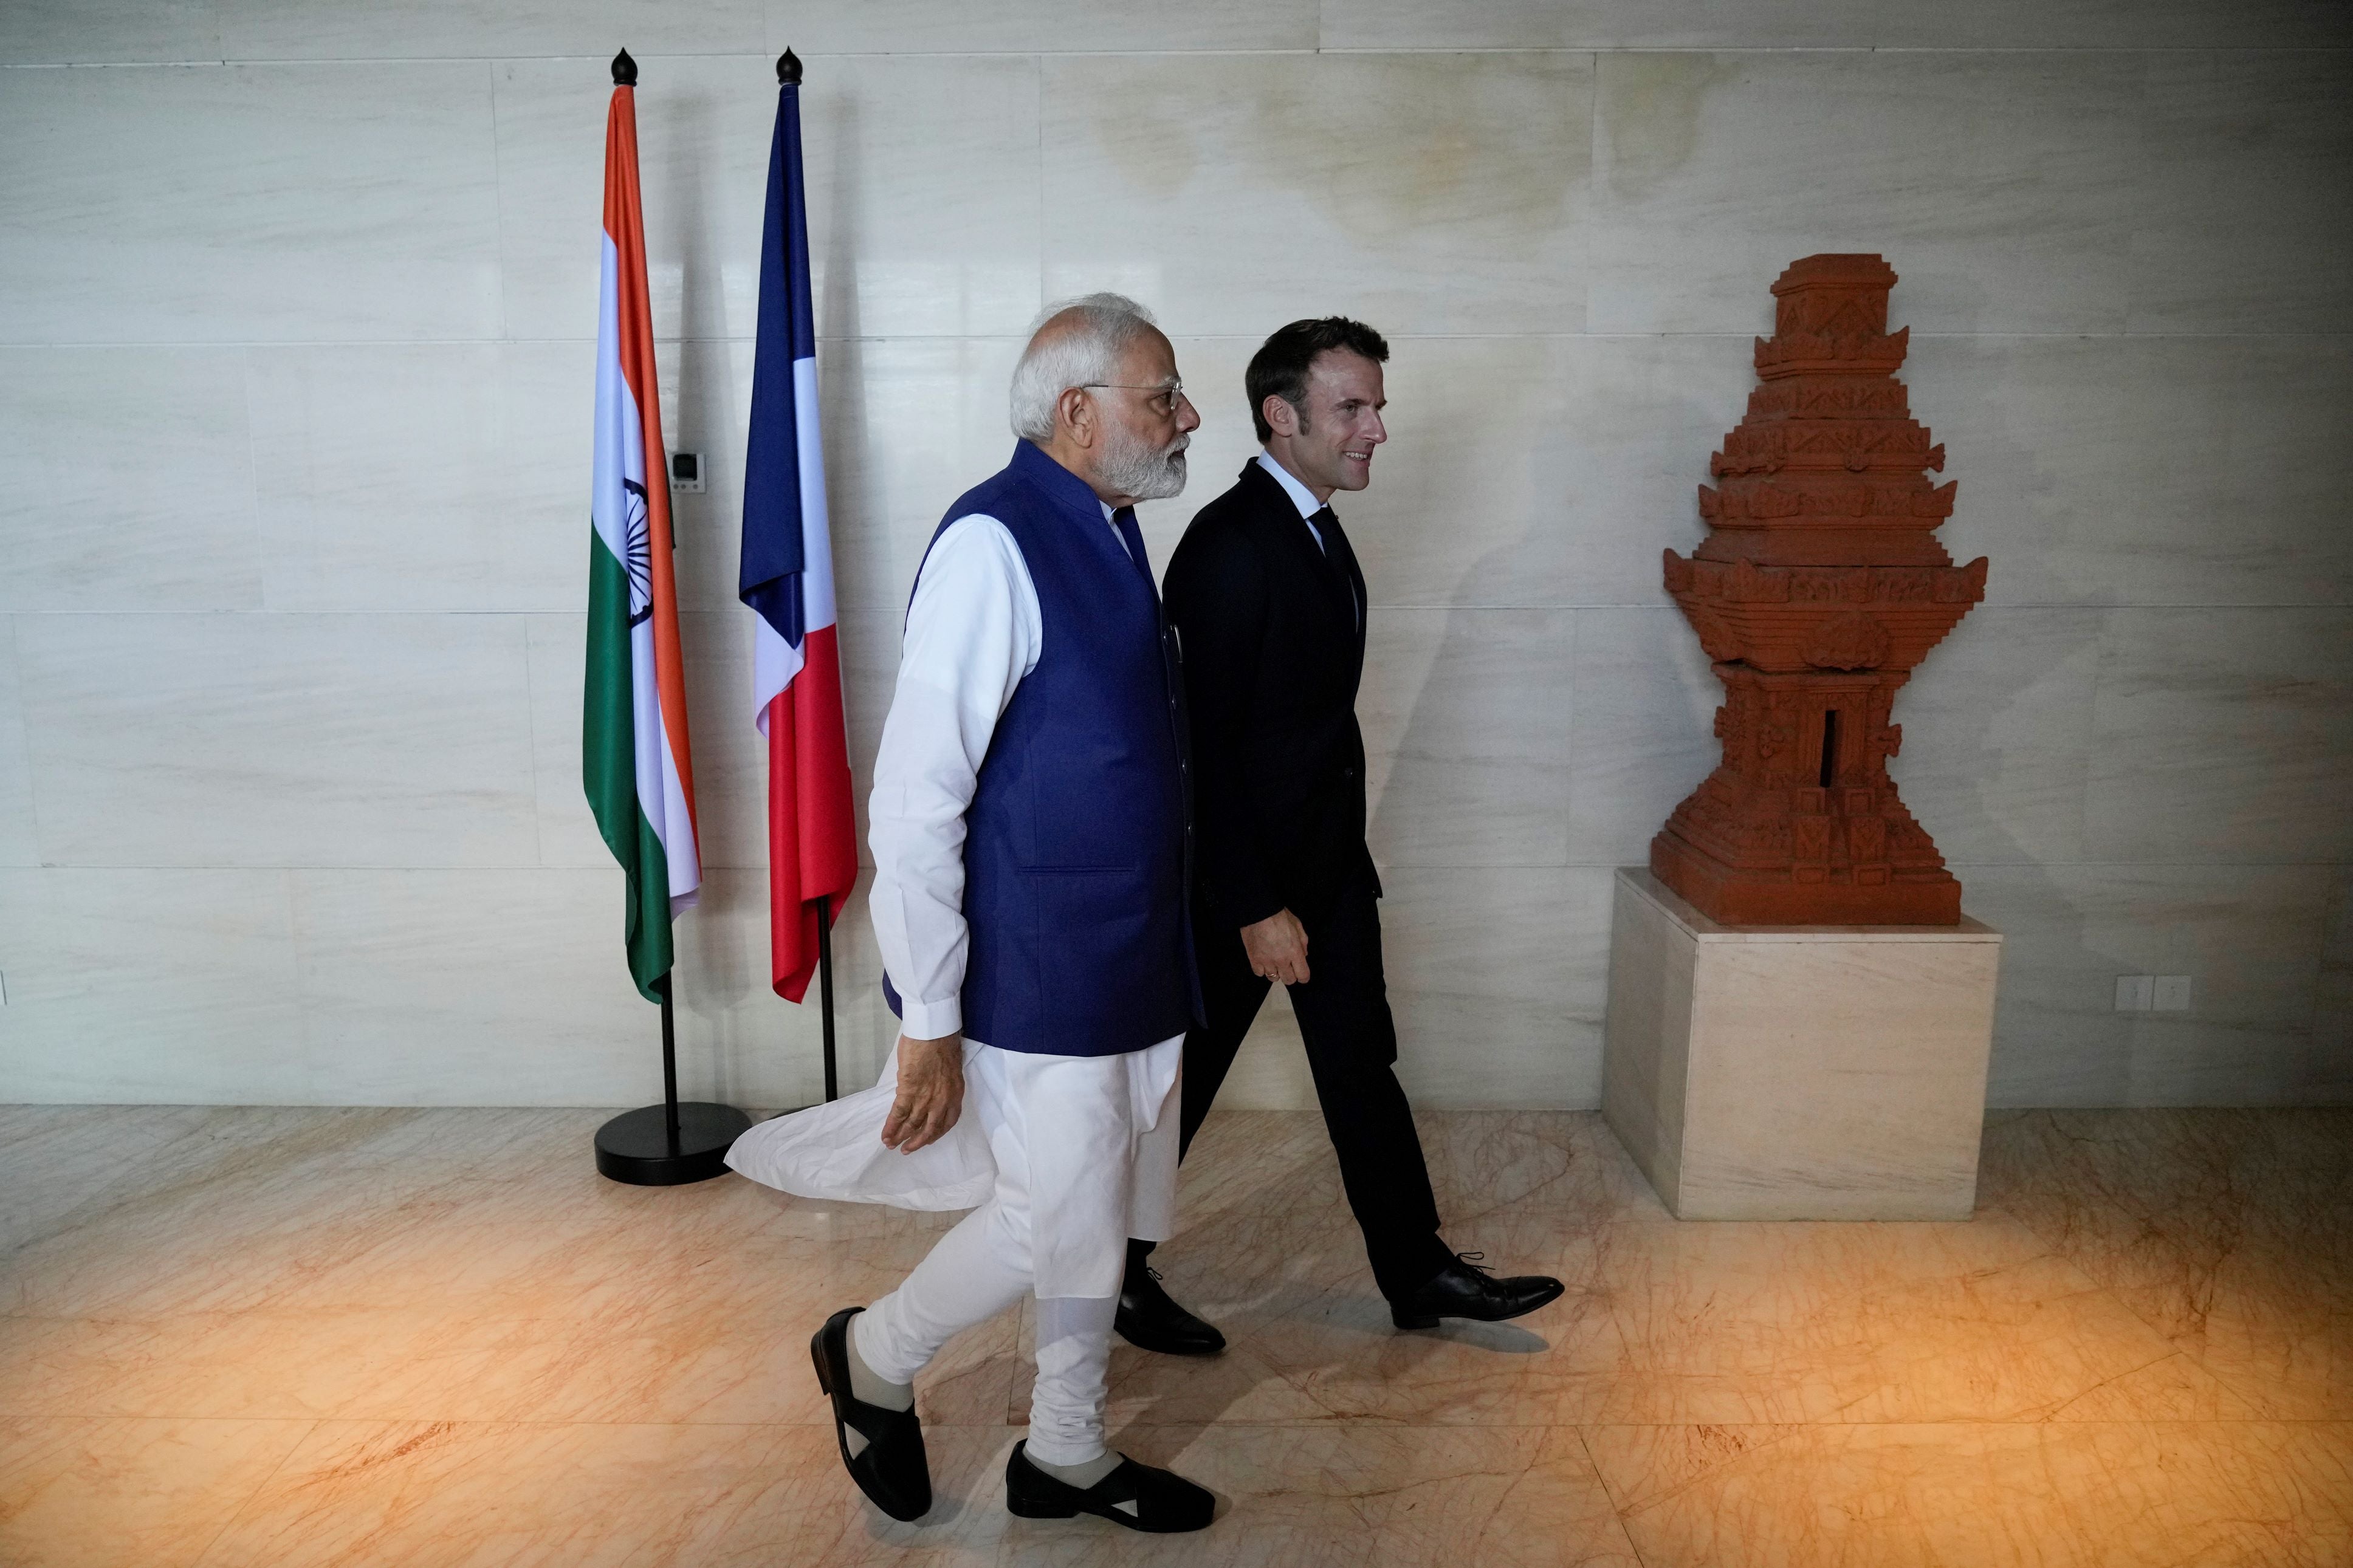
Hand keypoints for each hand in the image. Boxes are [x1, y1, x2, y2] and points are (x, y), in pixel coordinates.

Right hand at [880, 1033, 964, 1152]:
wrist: (934, 1032)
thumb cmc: (942, 1042)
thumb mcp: (950, 1069)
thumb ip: (942, 1084)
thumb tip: (929, 1090)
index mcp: (955, 1094)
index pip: (948, 1122)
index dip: (937, 1134)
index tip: (929, 1139)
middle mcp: (943, 1100)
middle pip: (930, 1129)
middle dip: (918, 1142)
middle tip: (908, 1149)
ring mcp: (926, 1098)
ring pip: (912, 1124)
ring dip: (901, 1137)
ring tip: (892, 1144)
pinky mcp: (909, 1091)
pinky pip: (899, 1114)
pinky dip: (891, 1127)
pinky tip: (885, 1135)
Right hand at [1241, 908, 1310, 985]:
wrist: (1258, 912)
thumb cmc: (1279, 916)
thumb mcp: (1297, 925)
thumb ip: (1303, 942)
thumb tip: (1304, 955)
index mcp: (1295, 952)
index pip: (1303, 975)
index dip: (1303, 977)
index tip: (1301, 974)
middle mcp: (1282, 960)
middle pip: (1288, 980)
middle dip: (1290, 976)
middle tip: (1287, 967)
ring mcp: (1267, 961)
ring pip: (1273, 978)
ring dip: (1276, 972)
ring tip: (1274, 963)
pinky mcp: (1254, 960)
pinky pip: (1259, 973)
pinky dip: (1262, 969)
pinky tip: (1263, 961)